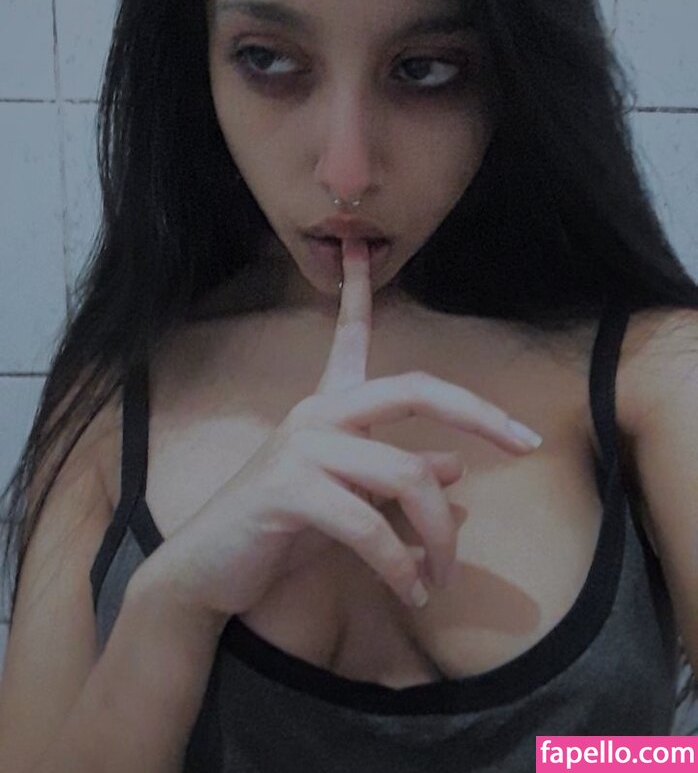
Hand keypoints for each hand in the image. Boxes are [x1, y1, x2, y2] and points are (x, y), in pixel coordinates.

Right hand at [137, 240, 541, 627]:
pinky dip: (400, 564)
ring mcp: (301, 445)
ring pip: (404, 473)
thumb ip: (397, 478)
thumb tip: (455, 467)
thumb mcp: (352, 500)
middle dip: (477, 412)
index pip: (350, 334)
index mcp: (329, 406)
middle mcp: (317, 412)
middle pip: (412, 389)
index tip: (362, 245)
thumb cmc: (283, 529)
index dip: (358, 289)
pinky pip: (369, 524)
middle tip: (526, 443)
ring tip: (441, 575)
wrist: (208, 570)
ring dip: (439, 534)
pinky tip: (410, 589)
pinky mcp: (288, 487)